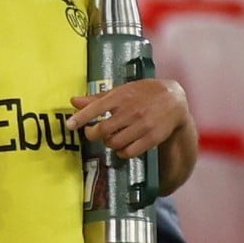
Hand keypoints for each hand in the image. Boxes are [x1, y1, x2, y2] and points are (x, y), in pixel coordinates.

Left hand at [66, 78, 190, 158]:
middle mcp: (131, 111)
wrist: (174, 99)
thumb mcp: (120, 91)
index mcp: (121, 96)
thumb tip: (73, 101)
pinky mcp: (152, 138)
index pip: (96, 108)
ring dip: (107, 143)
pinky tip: (122, 146)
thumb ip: (96, 99)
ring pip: (114, 143)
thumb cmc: (143, 93)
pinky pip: (129, 152)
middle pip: (103, 130)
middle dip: (92, 134)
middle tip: (92, 133)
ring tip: (109, 138)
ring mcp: (142, 125)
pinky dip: (121, 152)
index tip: (70, 125)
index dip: (80, 118)